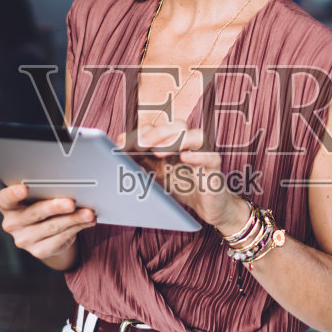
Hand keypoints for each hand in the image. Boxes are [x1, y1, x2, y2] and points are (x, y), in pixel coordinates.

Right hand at [0, 183, 94, 268]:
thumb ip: (44, 190)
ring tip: (88, 213)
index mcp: (7, 205)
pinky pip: (61, 238)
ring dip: (73, 219)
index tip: (24, 188)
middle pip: (34, 213)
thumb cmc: (39, 205)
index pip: (5, 198)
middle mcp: (12, 224)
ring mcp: (24, 239)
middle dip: (55, 207)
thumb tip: (68, 187)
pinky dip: (77, 228)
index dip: (13, 193)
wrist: (43, 232)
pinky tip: (87, 222)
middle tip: (70, 203)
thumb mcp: (37, 196)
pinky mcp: (39, 251)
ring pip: (52, 226)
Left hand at [129, 121, 250, 234]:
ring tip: (158, 152)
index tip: (121, 143)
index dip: (140, 132)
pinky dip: (198, 156)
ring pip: (197, 136)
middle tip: (140, 144)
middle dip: (157, 133)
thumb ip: (141, 162)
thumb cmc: (183, 185)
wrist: (207, 206)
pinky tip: (185, 157)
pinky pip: (211, 157)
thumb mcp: (156, 174)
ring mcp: (204, 154)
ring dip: (176, 140)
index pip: (158, 128)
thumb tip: (117, 154)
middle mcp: (190, 143)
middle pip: (177, 126)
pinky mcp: (214, 169)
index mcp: (174, 142)